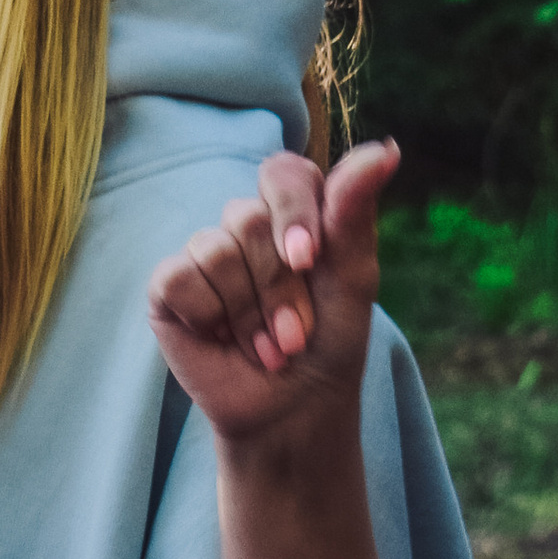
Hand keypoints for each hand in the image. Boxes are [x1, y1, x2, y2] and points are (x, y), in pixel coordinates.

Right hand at [146, 140, 397, 448]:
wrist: (293, 409)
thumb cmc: (328, 342)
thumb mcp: (353, 278)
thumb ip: (355, 212)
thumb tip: (386, 149)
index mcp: (293, 211)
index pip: (283, 174)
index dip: (293, 213)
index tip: (309, 262)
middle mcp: (245, 225)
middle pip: (250, 219)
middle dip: (279, 288)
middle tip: (295, 333)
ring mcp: (205, 253)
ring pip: (216, 250)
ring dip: (249, 314)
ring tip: (267, 348)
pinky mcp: (170, 286)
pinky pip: (180, 278)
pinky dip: (211, 317)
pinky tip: (223, 341)